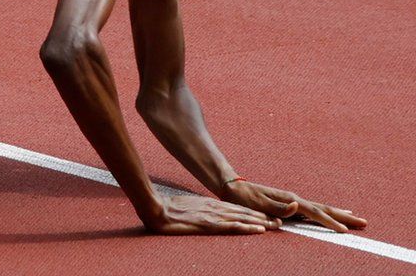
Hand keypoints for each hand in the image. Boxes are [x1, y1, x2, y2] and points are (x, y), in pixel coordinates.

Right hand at [146, 195, 281, 234]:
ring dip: (260, 222)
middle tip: (278, 221)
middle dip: (261, 217)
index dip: (251, 212)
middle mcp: (214, 208)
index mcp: (208, 204)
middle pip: (243, 212)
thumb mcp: (184, 207)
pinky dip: (247, 227)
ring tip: (275, 225)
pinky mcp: (209, 224)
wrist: (155, 208)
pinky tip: (258, 230)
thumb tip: (200, 214)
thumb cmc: (166, 209)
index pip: (235, 209)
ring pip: (242, 218)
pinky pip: (232, 226)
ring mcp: (213, 216)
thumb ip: (196, 210)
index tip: (264, 216)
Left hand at [221, 180, 366, 232]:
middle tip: (364, 223)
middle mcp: (294, 199)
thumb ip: (277, 206)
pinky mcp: (288, 203)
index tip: (345, 231)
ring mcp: (292, 201)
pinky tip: (329, 214)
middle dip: (344, 217)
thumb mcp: (258, 203)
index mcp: (289, 200)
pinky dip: (325, 213)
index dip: (330, 222)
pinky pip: (312, 210)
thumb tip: (297, 206)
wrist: (233, 187)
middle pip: (324, 209)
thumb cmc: (244, 197)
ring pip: (320, 208)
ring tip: (354, 218)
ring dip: (338, 214)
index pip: (315, 213)